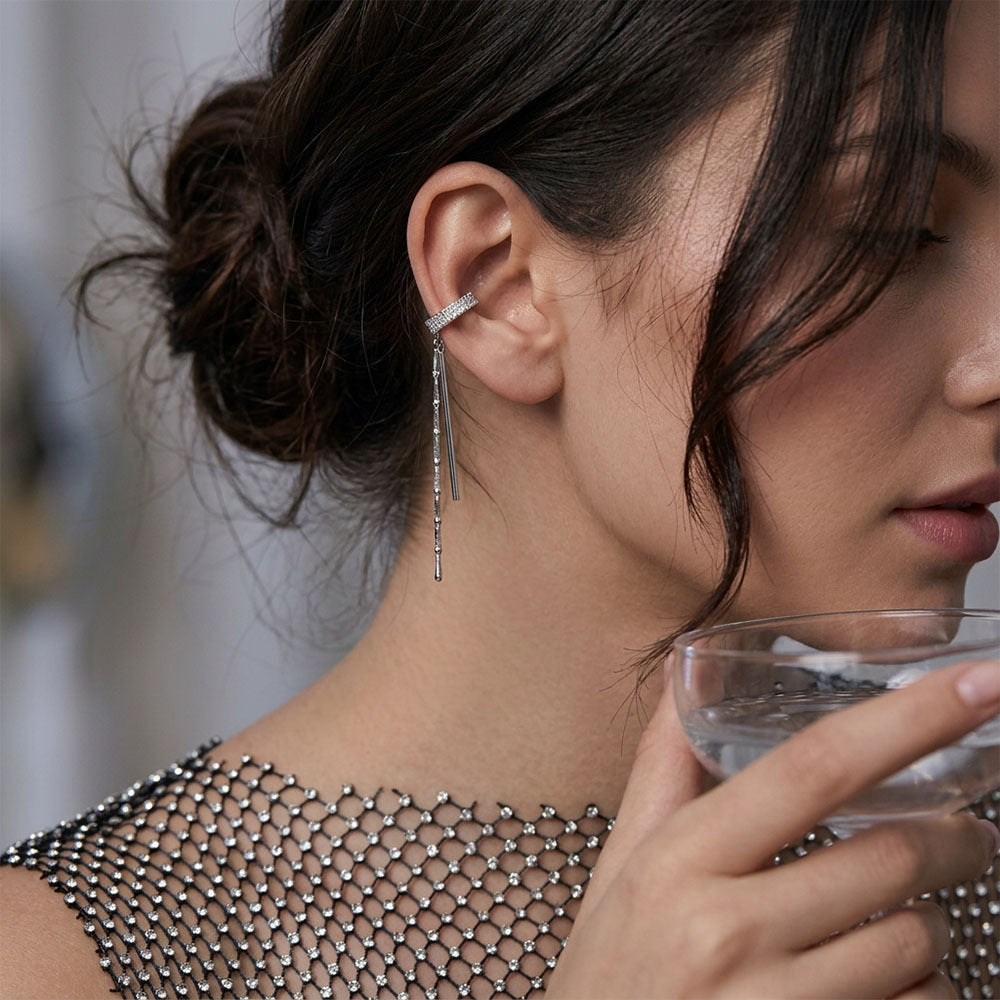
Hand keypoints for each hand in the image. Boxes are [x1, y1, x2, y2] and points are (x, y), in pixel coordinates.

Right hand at [546, 657, 999, 998]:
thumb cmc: (611, 975)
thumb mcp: (621, 868)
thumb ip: (664, 767)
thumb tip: (687, 672)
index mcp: (679, 861)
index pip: (812, 768)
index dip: (909, 717)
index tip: (977, 683)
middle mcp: (729, 932)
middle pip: (890, 855)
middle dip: (956, 837)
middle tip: (970, 831)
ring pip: (918, 943)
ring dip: (932, 922)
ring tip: (905, 919)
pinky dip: (924, 992)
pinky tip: (885, 985)